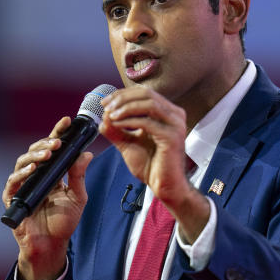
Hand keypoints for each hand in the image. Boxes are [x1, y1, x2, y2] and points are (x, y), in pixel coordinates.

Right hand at [2, 117, 92, 279]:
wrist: (52, 246)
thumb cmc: (64, 222)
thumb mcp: (78, 197)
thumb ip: (79, 176)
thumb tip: (86, 153)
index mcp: (51, 172)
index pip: (53, 148)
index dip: (57, 133)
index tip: (67, 121)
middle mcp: (35, 175)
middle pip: (36, 151)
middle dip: (47, 143)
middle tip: (58, 142)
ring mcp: (23, 186)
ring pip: (23, 162)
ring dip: (35, 155)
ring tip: (48, 153)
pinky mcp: (13, 198)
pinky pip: (13, 182)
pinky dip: (22, 173)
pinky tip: (33, 168)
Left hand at [99, 88, 209, 240]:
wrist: (164, 187)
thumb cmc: (151, 166)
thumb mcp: (128, 144)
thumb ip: (116, 131)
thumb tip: (103, 118)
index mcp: (167, 113)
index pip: (144, 93)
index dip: (122, 94)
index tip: (105, 102)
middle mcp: (174, 115)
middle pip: (146, 94)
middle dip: (122, 98)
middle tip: (106, 106)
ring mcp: (175, 124)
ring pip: (148, 103)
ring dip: (125, 107)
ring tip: (111, 115)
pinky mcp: (172, 137)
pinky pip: (147, 122)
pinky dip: (129, 120)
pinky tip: (117, 124)